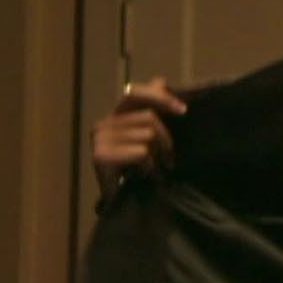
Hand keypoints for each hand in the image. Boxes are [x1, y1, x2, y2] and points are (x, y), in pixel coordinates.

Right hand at [90, 77, 186, 200]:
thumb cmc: (140, 169)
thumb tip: (160, 80)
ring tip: (151, 169)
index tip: (183, 111)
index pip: (135, 92)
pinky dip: (149, 166)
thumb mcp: (151, 136)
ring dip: (157, 156)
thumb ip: (154, 108)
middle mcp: (103, 123)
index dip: (160, 97)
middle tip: (166, 160)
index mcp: (115, 116)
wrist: (124, 202)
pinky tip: (142, 176)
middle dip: (165, 140)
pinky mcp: (100, 156)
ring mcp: (99, 139)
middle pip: (149, 117)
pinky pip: (141, 152)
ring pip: (148, 135)